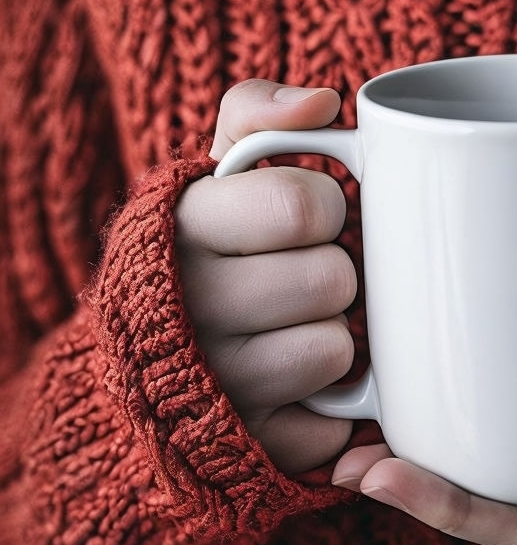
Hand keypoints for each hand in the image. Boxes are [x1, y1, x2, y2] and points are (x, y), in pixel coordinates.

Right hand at [175, 81, 357, 474]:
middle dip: (335, 273)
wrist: (153, 355)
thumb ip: (256, 115)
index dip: (324, 209)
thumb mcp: (215, 173)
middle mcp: (184, 310)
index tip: (304, 219)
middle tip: (303, 277)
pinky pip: (333, 422)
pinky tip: (296, 385)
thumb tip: (323, 100)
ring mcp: (212, 385)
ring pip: (335, 349)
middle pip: (331, 279)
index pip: (301, 204)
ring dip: (335, 337)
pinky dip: (332, 403)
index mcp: (182, 228)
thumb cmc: (211, 250)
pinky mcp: (245, 444)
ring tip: (295, 327)